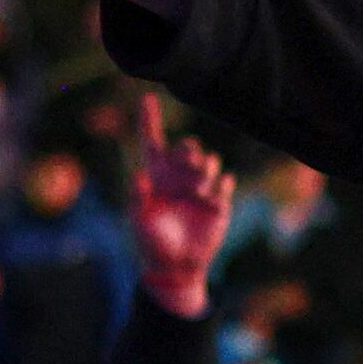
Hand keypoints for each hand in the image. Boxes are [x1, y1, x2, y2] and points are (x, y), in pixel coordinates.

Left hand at [131, 99, 234, 318]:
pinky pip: (224, 182)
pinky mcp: (218, 202)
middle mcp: (178, 177)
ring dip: (204, 168)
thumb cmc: (151, 243)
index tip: (147, 97)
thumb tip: (139, 175)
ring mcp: (199, 189)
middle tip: (190, 161)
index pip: (152, 141)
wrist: (176, 266)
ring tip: (199, 188)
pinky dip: (220, 185)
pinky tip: (214, 194)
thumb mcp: (138, 220)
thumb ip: (138, 197)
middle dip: (189, 150)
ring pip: (208, 160)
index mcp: (155, 176)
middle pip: (186, 147)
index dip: (149, 119)